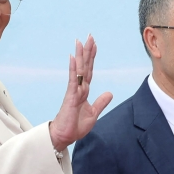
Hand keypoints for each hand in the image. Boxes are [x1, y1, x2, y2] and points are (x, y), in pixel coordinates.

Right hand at [49, 35, 112, 150]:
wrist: (64, 137)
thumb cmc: (75, 126)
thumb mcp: (93, 114)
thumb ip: (100, 103)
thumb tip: (109, 93)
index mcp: (84, 91)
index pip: (89, 71)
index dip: (92, 58)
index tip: (94, 45)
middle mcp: (79, 88)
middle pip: (84, 66)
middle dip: (87, 51)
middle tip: (89, 36)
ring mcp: (74, 91)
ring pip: (78, 70)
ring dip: (80, 55)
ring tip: (80, 41)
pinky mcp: (70, 97)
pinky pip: (72, 80)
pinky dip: (73, 69)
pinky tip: (73, 58)